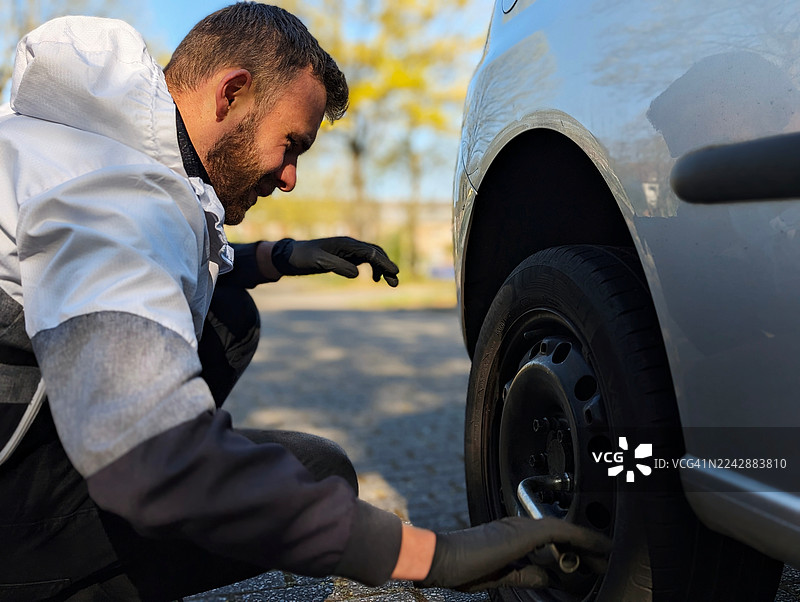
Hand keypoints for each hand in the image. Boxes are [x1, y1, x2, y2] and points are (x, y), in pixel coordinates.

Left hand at [271, 237, 398, 285]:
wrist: (292, 256)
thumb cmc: (304, 257)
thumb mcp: (319, 262)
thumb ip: (338, 266)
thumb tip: (357, 274)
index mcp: (346, 243)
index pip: (370, 252)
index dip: (383, 263)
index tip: (394, 273)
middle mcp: (350, 244)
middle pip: (375, 253)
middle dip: (387, 266)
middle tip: (395, 282)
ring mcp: (349, 250)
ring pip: (372, 257)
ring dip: (383, 268)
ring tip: (389, 282)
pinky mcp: (346, 256)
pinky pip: (365, 260)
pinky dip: (374, 268)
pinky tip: (375, 279)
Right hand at [416, 517, 610, 591]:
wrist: (442, 559)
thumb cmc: (461, 568)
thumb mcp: (501, 577)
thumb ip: (525, 574)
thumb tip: (546, 578)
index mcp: (511, 537)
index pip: (549, 541)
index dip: (571, 550)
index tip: (589, 561)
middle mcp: (518, 528)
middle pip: (561, 534)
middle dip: (585, 547)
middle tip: (604, 558)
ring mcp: (521, 528)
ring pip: (564, 531)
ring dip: (588, 543)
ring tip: (607, 555)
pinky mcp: (524, 533)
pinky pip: (561, 531)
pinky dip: (582, 537)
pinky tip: (598, 546)